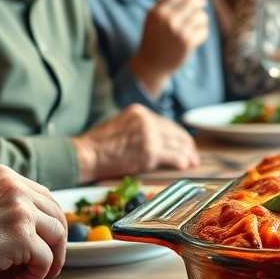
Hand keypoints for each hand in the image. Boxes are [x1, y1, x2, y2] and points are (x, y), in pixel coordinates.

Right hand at [0, 165, 68, 278]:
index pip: (45, 198)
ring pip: (57, 238)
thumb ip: (2, 204)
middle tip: (45, 269)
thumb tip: (34, 221)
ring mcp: (20, 208)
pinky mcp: (21, 235)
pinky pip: (45, 261)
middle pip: (57, 216)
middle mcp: (15, 186)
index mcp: (3, 175)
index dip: (48, 226)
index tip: (44, 247)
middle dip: (55, 245)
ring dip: (47, 264)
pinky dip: (34, 278)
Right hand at [72, 104, 198, 182]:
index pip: (166, 123)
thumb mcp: (120, 124)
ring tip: (192, 162)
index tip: (185, 143)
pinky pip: (173, 157)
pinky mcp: (149, 153)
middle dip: (187, 145)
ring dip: (188, 154)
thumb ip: (139, 127)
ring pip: (177, 145)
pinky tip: (185, 166)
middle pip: (175, 133)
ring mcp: (149, 137)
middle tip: (193, 155)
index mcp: (139, 112)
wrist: (86, 155)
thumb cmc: (98, 144)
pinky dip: (182, 161)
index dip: (178, 135)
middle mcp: (147, 121)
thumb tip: (157, 137)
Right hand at [128, 0, 210, 96]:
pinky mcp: (187, 42)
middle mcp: (167, 18)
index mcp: (157, 11)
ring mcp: (178, 30)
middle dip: (199, 3)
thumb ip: (168, 3)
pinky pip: (204, 30)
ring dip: (201, 20)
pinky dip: (202, 34)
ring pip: (201, 15)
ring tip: (194, 27)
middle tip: (201, 7)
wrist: (152, 64)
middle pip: (192, 1)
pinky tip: (194, 39)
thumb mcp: (154, 18)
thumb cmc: (155, 39)